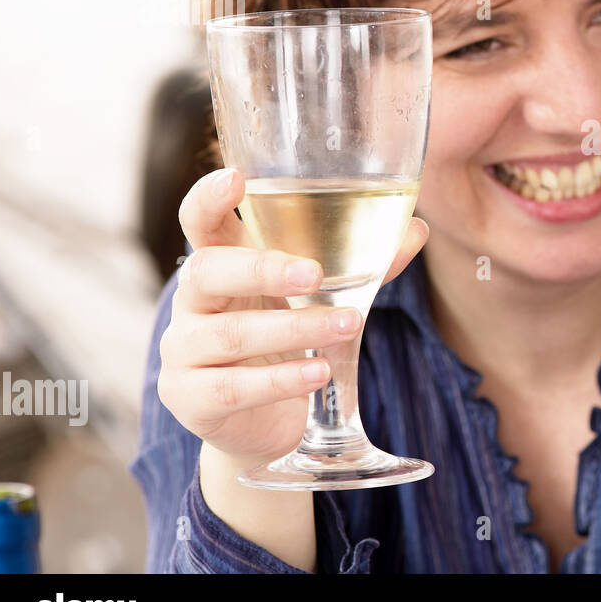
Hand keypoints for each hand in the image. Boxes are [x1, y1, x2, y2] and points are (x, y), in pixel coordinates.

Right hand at [156, 167, 428, 465]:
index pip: (198, 221)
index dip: (208, 197)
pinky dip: (281, 379)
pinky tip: (319, 371)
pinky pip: (232, 387)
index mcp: (222, 263)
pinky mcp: (190, 399)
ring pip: (230, 334)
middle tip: (314, 275)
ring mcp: (183, 352)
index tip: (236, 178)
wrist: (269, 423)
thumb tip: (417, 229)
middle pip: (207, 272)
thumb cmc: (292, 340)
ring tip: (348, 325)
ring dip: (294, 329)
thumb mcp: (324, 297)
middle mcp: (193, 302)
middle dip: (262, 270)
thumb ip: (364, 264)